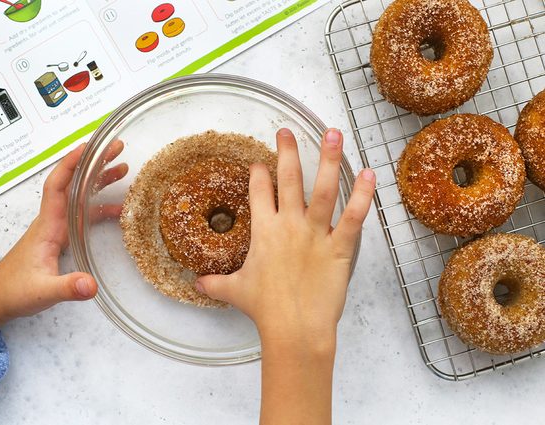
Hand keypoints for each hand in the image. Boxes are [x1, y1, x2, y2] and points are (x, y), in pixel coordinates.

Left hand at [0, 142, 127, 340]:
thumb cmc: (14, 291)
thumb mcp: (43, 292)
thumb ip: (67, 288)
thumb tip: (92, 285)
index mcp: (47, 225)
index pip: (57, 185)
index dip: (72, 164)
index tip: (90, 147)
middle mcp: (52, 220)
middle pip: (74, 183)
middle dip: (94, 163)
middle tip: (117, 148)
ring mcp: (57, 228)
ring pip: (80, 196)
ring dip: (99, 181)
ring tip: (123, 168)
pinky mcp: (60, 238)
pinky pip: (82, 215)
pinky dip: (100, 208)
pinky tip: (119, 210)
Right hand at [195, 128, 374, 424]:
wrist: (293, 328)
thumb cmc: (264, 309)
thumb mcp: (234, 291)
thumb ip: (215, 282)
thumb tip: (197, 283)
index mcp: (263, 230)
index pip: (259, 191)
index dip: (259, 173)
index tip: (260, 162)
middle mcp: (289, 225)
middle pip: (288, 179)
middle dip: (287, 151)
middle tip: (287, 131)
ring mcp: (315, 233)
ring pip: (323, 188)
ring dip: (329, 158)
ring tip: (333, 133)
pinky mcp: (340, 247)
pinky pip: (353, 217)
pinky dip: (363, 196)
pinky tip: (369, 174)